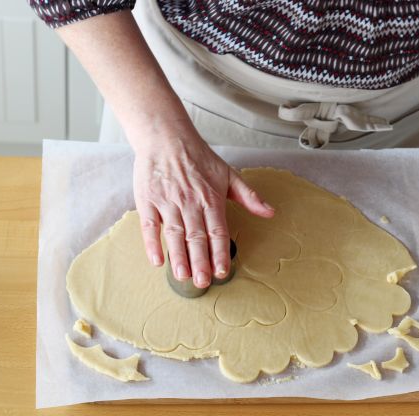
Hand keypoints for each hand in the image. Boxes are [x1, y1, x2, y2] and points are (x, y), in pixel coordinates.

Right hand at [131, 119, 274, 287]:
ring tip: (183, 276)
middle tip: (202, 282)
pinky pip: (150, 226)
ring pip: (175, 234)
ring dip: (179, 257)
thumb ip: (249, 196)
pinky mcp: (148, 200)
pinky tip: (157, 260)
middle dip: (200, 261)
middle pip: (196, 236)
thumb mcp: (228, 174)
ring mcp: (168, 202)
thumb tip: (270, 212)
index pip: (217, 231)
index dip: (220, 252)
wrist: (166, 137)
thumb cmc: (198, 157)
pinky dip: (152, 244)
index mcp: (211, 198)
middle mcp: (190, 202)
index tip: (222, 271)